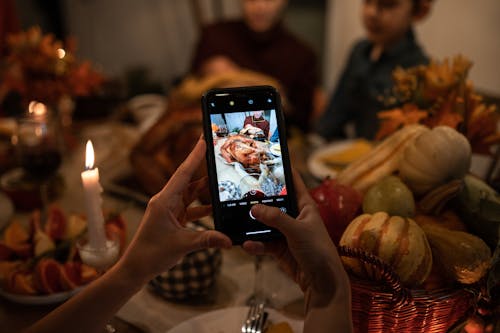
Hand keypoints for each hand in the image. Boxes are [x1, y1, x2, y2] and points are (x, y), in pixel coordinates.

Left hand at [118, 138, 231, 281]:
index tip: (203, 139)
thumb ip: (207, 240)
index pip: (183, 173)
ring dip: (205, 190)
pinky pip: (191, 208)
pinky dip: (203, 208)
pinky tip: (216, 208)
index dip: (194, 156)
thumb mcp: (182, 245)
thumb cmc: (151, 254)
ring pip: (191, 194)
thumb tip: (229, 239)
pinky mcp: (172, 219)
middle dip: (203, 168)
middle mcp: (166, 201)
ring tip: (223, 179)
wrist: (135, 269)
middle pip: (188, 180)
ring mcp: (169, 210)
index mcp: (164, 201)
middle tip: (217, 154)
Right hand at [242, 170, 349, 307]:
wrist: (321, 281)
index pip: (293, 183)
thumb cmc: (318, 250)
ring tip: (239, 221)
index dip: (282, 171)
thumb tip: (254, 208)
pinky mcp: (279, 248)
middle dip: (259, 200)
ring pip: (265, 224)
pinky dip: (255, 244)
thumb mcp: (297, 230)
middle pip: (274, 203)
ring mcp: (286, 233)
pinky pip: (263, 242)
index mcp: (305, 206)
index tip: (267, 159)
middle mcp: (294, 217)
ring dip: (254, 224)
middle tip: (241, 193)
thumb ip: (276, 218)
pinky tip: (247, 245)